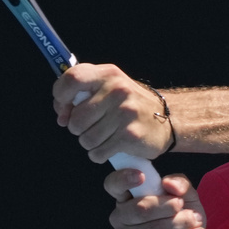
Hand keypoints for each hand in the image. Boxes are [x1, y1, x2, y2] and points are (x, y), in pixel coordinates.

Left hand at [53, 63, 173, 162]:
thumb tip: (62, 115)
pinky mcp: (130, 135)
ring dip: (90, 143)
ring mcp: (125, 112)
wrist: (167, 119)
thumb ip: (82, 93)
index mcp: (108, 74)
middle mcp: (117, 90)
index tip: (65, 109)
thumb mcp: (109, 86)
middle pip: (76, 119)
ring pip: (85, 139)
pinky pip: (98, 153)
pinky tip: (111, 147)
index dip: (61, 96)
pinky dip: (100, 154)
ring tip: (104, 136)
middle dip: (77, 129)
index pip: (72, 79)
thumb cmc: (128, 104)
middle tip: (91, 126)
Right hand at [106, 169, 206, 228]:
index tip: (142, 176)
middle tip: (182, 205)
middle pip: (139, 209)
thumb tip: (169, 183)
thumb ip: (179, 183)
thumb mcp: (184, 195)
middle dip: (166, 206)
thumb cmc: (178, 215)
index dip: (123, 178)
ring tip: (197, 220)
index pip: (113, 184)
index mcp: (126, 196)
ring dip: (180, 223)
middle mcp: (120, 217)